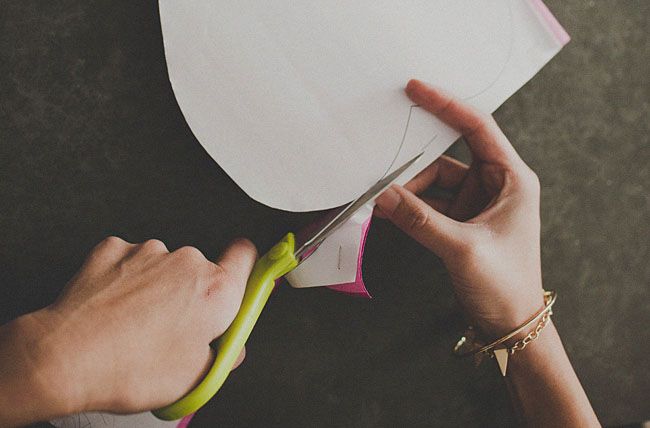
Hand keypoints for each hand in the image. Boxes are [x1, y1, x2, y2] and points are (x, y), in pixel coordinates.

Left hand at [1, 237, 255, 421]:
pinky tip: (114, 308)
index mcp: (215, 291)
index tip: (241, 275)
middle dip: (191, 294)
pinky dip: (125, 279)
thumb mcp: (193, 378)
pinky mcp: (114, 249)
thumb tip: (227, 351)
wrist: (64, 358)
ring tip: (135, 325)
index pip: (247, 256)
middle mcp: (187, 262)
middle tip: (172, 329)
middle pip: (201, 270)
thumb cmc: (128, 369)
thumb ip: (221, 356)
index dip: (244, 266)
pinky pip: (129, 261)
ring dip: (156, 287)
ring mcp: (148, 252)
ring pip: (163, 266)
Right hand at [375, 79, 544, 336]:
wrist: (510, 323)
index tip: (416, 89)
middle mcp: (495, 185)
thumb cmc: (504, 284)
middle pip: (447, 156)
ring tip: (383, 201)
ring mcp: (476, 204)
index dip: (447, 105)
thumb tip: (382, 196)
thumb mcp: (462, 248)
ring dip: (408, 190)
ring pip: (434, 181)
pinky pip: (429, 203)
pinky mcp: (461, 221)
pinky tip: (390, 212)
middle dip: (415, 162)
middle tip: (384, 161)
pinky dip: (410, 206)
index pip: (477, 128)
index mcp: (511, 179)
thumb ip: (420, 220)